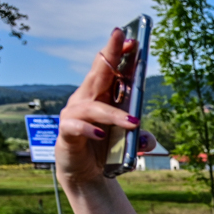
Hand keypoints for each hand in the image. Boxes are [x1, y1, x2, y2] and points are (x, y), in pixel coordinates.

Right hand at [56, 27, 155, 185]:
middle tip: (123, 39)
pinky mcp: (67, 133)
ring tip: (133, 123)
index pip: (109, 69)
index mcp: (101, 96)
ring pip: (93, 106)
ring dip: (113, 114)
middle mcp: (86, 100)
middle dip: (111, 55)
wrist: (86, 173)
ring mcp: (74, 115)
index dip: (118, 53)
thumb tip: (147, 139)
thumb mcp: (129, 142)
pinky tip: (101, 135)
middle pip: (98, 73)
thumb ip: (141, 139)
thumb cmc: (107, 150)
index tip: (132, 39)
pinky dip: (89, 130)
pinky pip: (75, 127)